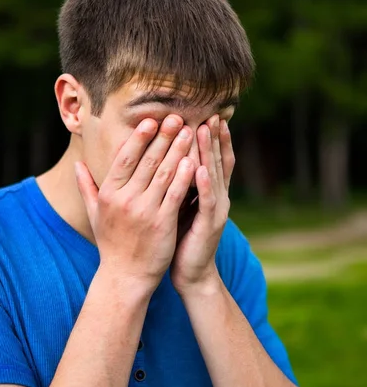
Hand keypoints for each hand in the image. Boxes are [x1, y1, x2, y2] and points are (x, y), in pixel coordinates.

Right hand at [75, 115, 194, 292]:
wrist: (125, 277)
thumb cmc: (111, 243)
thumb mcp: (95, 214)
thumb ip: (87, 187)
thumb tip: (77, 164)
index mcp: (109, 194)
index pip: (125, 158)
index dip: (139, 138)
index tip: (152, 120)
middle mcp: (125, 199)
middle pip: (147, 161)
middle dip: (163, 137)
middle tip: (177, 118)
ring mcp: (144, 211)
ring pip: (163, 173)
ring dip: (178, 150)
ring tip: (190, 132)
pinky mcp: (162, 223)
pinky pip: (175, 194)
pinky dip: (184, 176)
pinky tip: (194, 160)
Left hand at [170, 115, 234, 293]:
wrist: (191, 272)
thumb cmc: (181, 237)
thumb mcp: (180, 204)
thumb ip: (179, 183)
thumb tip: (168, 160)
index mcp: (210, 192)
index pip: (213, 159)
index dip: (213, 138)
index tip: (207, 115)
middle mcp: (218, 197)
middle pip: (217, 161)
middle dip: (214, 137)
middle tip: (211, 113)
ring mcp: (216, 211)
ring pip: (213, 175)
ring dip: (209, 152)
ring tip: (205, 130)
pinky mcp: (209, 225)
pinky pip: (207, 201)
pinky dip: (204, 184)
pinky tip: (198, 168)